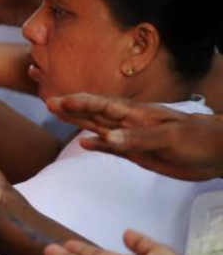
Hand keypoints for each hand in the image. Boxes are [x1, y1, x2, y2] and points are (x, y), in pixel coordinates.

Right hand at [48, 94, 222, 180]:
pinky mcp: (138, 153)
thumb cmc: (197, 139)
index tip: (58, 101)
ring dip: (79, 123)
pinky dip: (97, 145)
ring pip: (99, 128)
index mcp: (137, 115)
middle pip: (95, 114)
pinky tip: (84, 144)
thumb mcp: (168, 137)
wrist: (217, 153)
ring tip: (59, 115)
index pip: (102, 106)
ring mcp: (132, 138)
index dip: (80, 103)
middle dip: (72, 108)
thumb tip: (105, 139)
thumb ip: (136, 138)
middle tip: (49, 102)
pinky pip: (112, 148)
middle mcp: (130, 124)